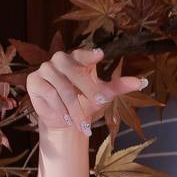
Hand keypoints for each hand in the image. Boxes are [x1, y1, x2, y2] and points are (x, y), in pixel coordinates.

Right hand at [25, 47, 145, 135]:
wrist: (66, 120)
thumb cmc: (86, 103)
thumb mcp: (104, 95)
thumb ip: (119, 86)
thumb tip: (142, 82)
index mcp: (79, 59)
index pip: (84, 53)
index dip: (90, 54)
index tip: (100, 54)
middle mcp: (61, 60)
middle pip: (74, 71)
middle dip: (88, 89)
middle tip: (100, 103)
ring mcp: (46, 69)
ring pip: (62, 87)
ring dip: (75, 108)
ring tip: (83, 123)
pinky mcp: (34, 81)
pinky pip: (49, 94)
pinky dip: (60, 108)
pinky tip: (66, 118)